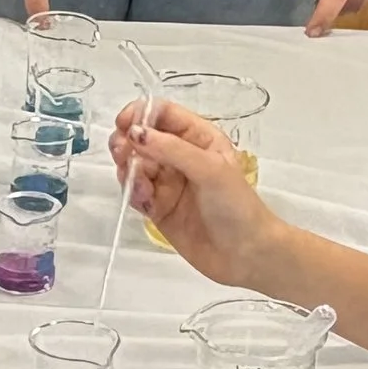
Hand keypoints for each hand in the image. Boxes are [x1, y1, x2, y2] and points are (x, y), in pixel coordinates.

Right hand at [108, 98, 286, 290]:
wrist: (245, 254)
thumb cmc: (237, 206)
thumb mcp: (210, 169)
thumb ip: (171, 149)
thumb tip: (135, 133)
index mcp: (199, 138)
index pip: (163, 114)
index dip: (141, 114)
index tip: (124, 125)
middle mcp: (181, 156)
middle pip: (142, 137)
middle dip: (128, 142)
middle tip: (122, 154)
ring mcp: (168, 182)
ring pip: (134, 164)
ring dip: (128, 169)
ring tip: (138, 183)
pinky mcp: (158, 207)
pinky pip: (135, 192)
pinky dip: (133, 192)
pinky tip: (143, 200)